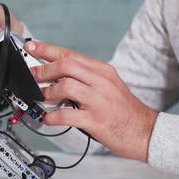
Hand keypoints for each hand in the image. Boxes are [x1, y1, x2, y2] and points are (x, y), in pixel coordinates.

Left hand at [25, 41, 158, 162]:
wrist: (146, 132)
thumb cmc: (124, 111)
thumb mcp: (109, 86)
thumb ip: (86, 78)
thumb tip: (57, 74)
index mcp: (103, 71)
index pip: (71, 54)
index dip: (48, 49)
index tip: (32, 46)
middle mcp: (101, 82)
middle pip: (66, 65)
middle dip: (43, 69)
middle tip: (31, 75)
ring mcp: (98, 101)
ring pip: (65, 86)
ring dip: (47, 92)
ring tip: (40, 97)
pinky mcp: (95, 120)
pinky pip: (67, 115)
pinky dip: (52, 116)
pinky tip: (47, 118)